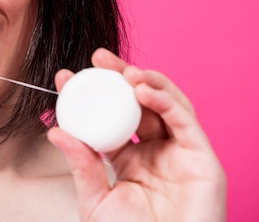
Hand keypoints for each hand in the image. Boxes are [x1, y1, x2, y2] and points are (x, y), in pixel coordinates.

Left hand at [47, 48, 225, 221]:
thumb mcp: (96, 200)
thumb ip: (81, 166)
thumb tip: (56, 131)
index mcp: (130, 158)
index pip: (110, 116)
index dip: (91, 94)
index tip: (65, 77)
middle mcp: (157, 150)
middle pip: (139, 103)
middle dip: (120, 76)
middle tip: (98, 58)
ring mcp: (180, 153)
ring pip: (167, 104)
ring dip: (147, 81)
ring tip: (124, 71)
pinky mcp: (203, 159)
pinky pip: (185, 121)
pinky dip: (166, 101)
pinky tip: (143, 90)